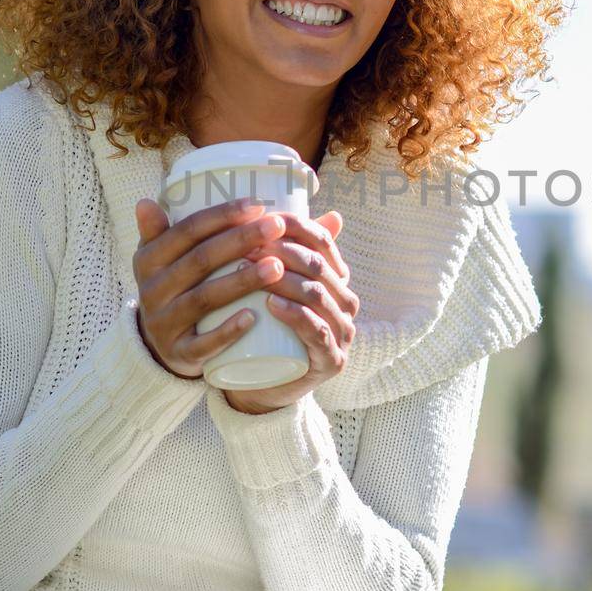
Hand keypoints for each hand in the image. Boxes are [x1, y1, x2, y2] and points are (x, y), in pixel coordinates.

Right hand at [131, 195, 289, 379]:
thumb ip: (164, 231)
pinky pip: (203, 343)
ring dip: (241, 281)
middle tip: (277, 226)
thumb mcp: (161, 261)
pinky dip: (227, 330)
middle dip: (240, 240)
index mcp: (149, 259)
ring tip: (277, 266)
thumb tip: (146, 199)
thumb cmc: (174, 289)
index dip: (222, 216)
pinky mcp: (180, 354)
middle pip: (200, 260)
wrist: (157, 349)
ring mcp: (165, 323)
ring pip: (205, 298)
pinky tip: (252, 317)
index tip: (258, 204)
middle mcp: (152, 289)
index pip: (187, 230)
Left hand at [222, 209, 357, 414]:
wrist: (262, 386)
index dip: (295, 225)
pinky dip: (295, 315)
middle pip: (318, 266)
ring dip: (283, 278)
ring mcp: (342, 333)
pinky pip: (316, 333)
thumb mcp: (269, 286)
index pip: (323, 242)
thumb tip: (258, 204)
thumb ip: (270, 250)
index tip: (261, 217)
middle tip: (245, 245)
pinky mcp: (331, 361)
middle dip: (283, 250)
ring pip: (317, 295)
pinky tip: (272, 304)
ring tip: (249, 270)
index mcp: (336, 279)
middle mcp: (345, 302)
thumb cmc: (265, 328)